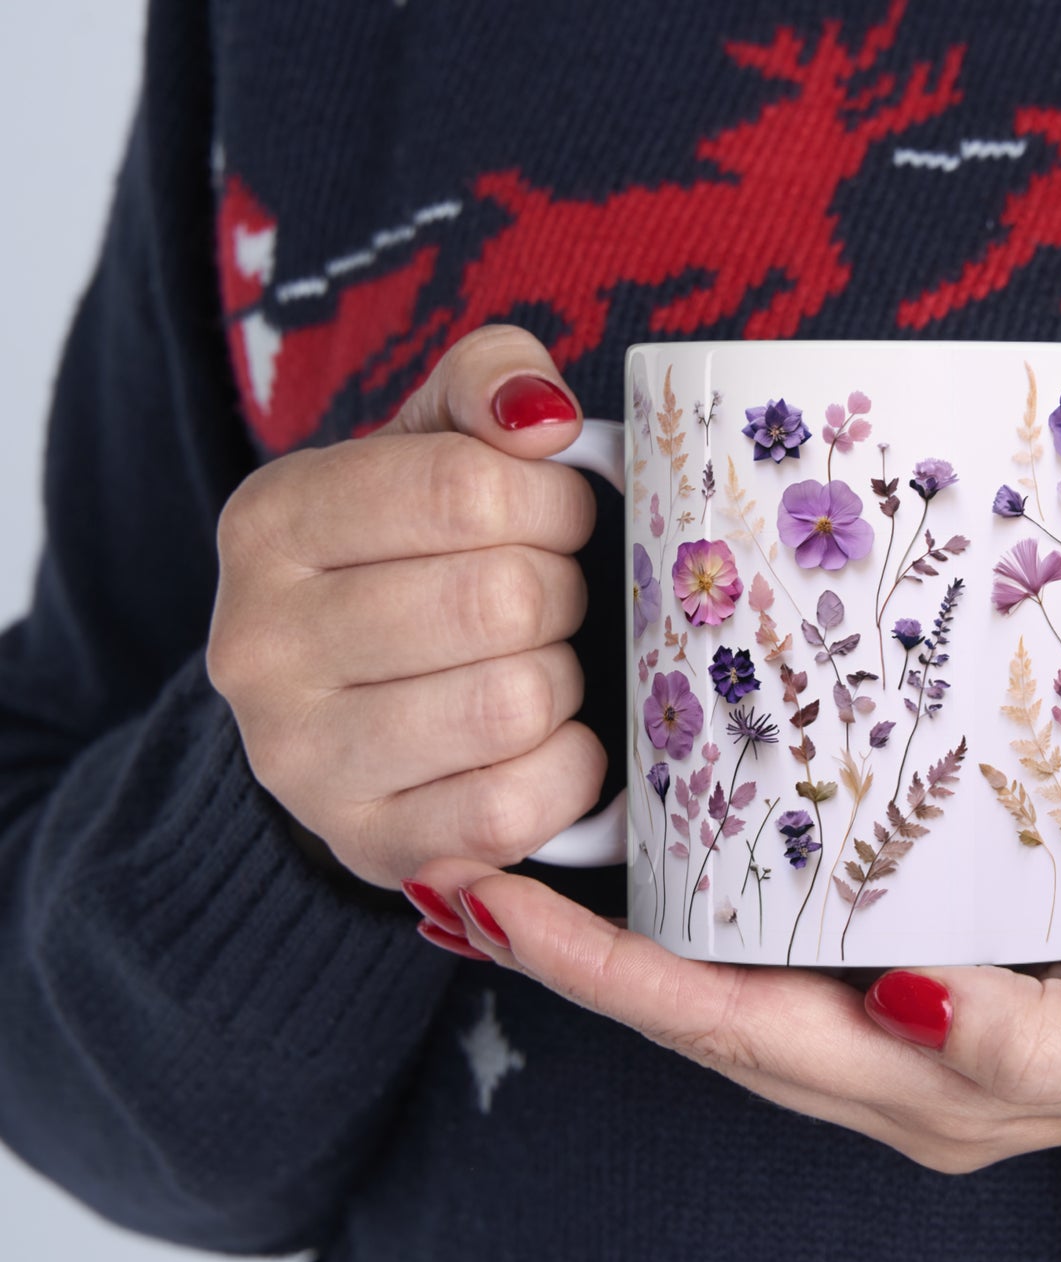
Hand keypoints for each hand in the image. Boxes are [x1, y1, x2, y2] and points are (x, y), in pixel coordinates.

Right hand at [207, 326, 605, 886]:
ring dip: (562, 681)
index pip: (466, 489)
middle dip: (562, 594)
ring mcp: (302, 760)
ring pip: (513, 704)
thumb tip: (543, 416)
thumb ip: (486, 384)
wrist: (344, 709)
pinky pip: (513, 808)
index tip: (556, 519)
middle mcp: (260, 645)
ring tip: (537, 667)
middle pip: (500, 600)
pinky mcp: (368, 845)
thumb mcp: (429, 446)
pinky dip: (567, 770)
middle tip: (549, 600)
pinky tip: (547, 743)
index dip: (552, 503)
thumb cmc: (407, 562)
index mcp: (272, 522)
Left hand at [406, 828, 1060, 1171]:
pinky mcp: (935, 946)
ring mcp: (908, 1008)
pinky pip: (790, 931)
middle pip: (700, 1010)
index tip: (492, 904)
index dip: (605, 977)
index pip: (731, 1030)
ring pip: (731, 976)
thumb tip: (907, 1011)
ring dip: (621, 933)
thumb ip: (1035, 1039)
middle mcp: (896, 1056)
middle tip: (462, 868)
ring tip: (523, 858)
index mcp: (935, 1087)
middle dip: (573, 956)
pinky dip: (706, 901)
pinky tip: (669, 848)